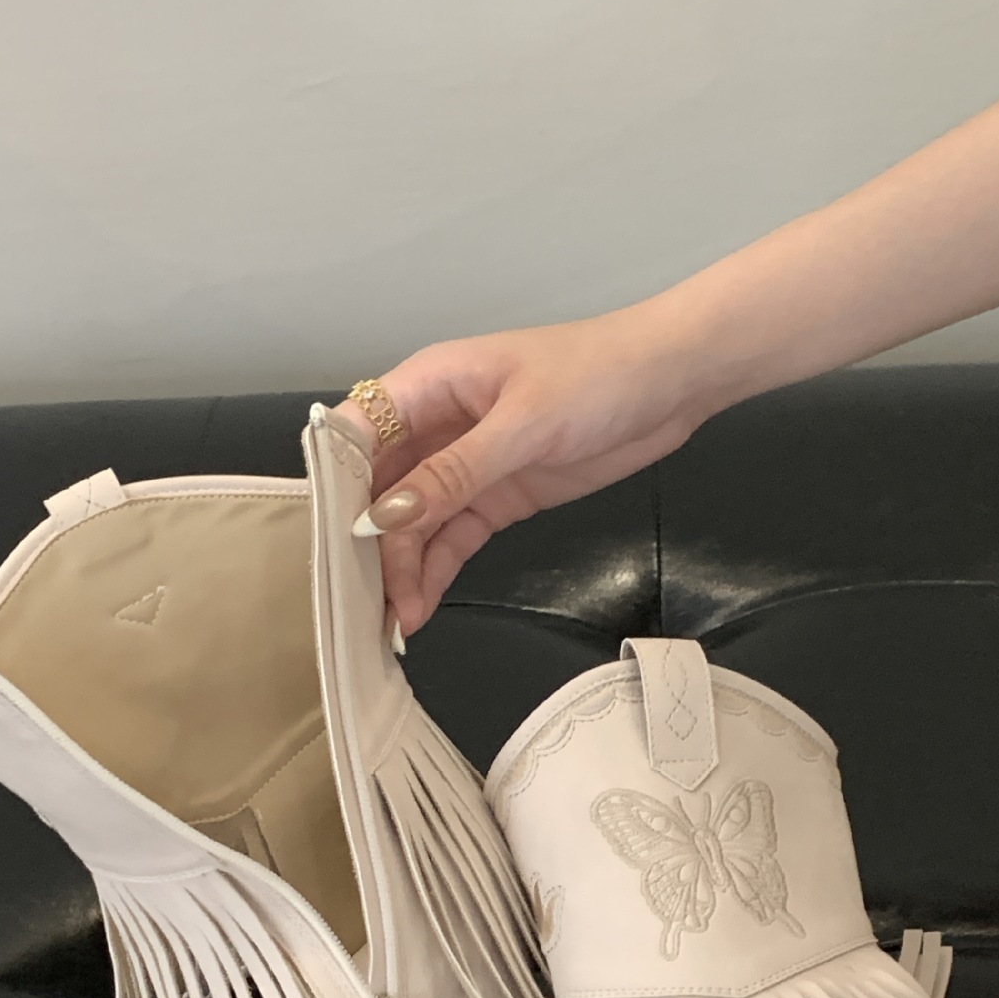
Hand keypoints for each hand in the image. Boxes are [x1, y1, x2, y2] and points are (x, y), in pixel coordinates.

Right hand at [350, 303, 715, 633]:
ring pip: (412, 523)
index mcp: (428, 385)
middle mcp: (435, 426)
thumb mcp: (523, 423)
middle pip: (379, 489)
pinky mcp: (497, 497)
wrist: (673, 381)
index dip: (335, 485)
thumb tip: (387, 517)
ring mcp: (465, 465)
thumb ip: (454, 473)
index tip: (325, 542)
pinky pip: (451, 538)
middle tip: (360, 602)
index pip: (357, 435)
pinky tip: (418, 607)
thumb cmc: (597, 375)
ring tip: (392, 622)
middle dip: (365, 543)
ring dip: (400, 569)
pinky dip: (434, 571)